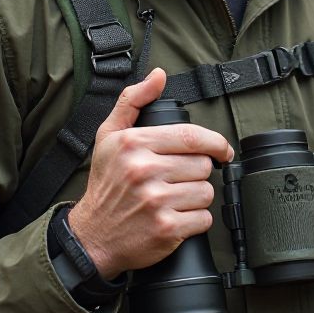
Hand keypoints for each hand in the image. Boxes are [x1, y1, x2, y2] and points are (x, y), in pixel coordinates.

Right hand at [67, 68, 233, 279]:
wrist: (91, 236)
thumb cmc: (105, 183)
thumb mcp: (109, 135)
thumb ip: (134, 100)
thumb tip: (159, 75)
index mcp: (134, 143)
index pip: (192, 136)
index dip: (215, 142)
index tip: (222, 150)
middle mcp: (144, 170)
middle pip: (202, 164)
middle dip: (197, 171)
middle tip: (180, 178)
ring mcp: (156, 201)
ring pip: (206, 191)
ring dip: (198, 195)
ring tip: (176, 197)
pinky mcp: (166, 229)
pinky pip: (204, 218)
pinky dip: (196, 219)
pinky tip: (178, 216)